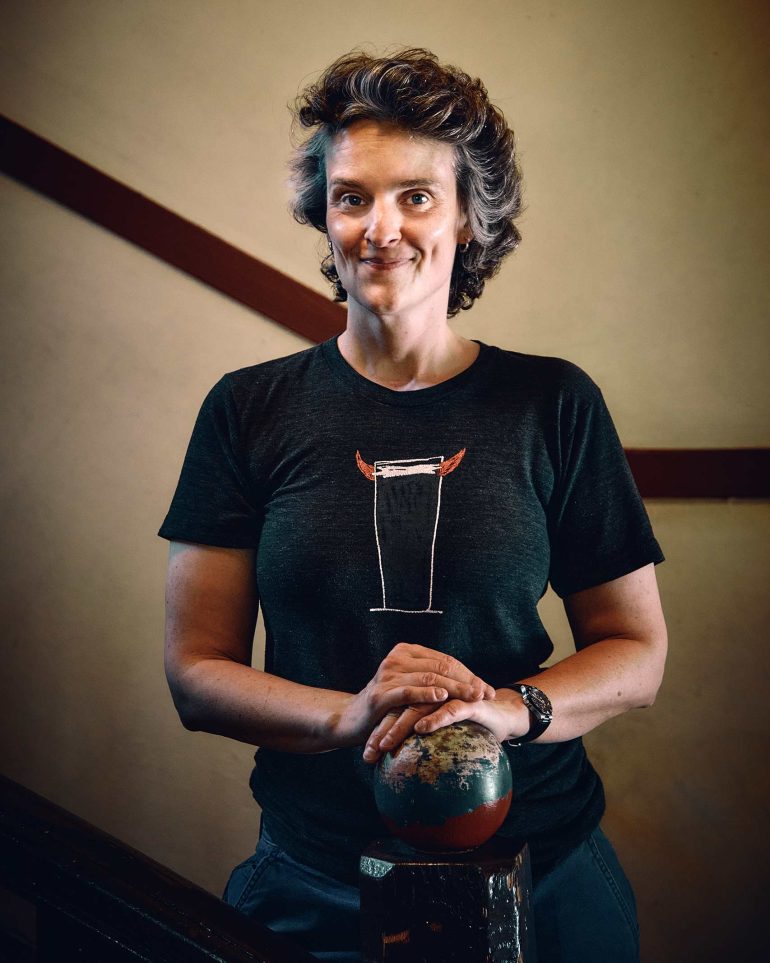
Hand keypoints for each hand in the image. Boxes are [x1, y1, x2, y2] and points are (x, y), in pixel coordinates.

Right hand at [336, 642, 494, 753]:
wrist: (352, 719)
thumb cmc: (388, 705)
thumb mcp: (410, 686)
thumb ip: (432, 679)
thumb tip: (470, 684)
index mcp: (406, 651)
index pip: (445, 660)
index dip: (469, 674)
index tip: (488, 690)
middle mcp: (397, 658)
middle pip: (440, 667)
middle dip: (467, 682)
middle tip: (486, 695)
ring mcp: (387, 674)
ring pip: (429, 677)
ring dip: (455, 688)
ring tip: (474, 697)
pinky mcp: (380, 694)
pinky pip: (408, 691)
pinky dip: (427, 693)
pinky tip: (442, 697)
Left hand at [362, 686, 529, 762]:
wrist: (506, 715)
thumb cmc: (473, 728)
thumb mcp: (448, 737)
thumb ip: (429, 746)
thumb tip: (407, 777)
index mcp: (426, 698)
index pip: (396, 711)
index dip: (379, 731)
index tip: (367, 755)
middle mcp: (435, 693)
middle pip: (401, 708)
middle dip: (382, 731)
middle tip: (369, 753)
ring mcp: (452, 695)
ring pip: (419, 708)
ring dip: (400, 726)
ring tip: (386, 744)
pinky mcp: (471, 701)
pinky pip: (450, 709)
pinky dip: (434, 718)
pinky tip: (421, 729)